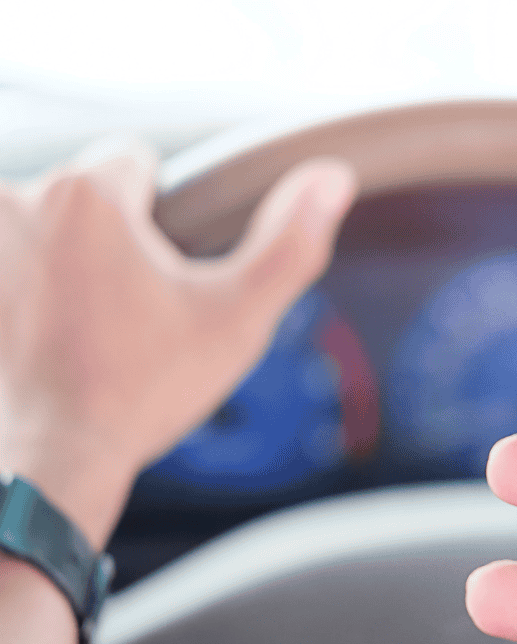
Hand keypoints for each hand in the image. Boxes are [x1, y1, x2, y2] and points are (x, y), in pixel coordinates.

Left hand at [0, 142, 356, 547]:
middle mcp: (17, 199)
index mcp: (91, 195)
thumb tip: (332, 178)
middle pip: (87, 195)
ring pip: (45, 225)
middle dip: (111, 241)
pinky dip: (28, 286)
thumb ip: (290, 243)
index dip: (164, 220)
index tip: (160, 278)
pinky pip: (13, 259)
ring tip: (86, 328)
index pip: (138, 161)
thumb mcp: (238, 319)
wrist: (55, 456)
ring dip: (66, 261)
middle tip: (127, 315)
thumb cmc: (143, 390)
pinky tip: (48, 333)